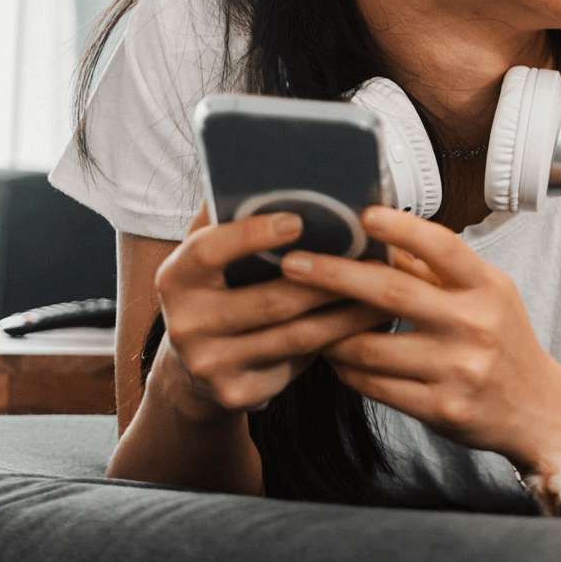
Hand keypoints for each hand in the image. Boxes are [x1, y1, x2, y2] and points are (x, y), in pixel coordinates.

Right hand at [150, 204, 393, 420]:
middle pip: (270, 300)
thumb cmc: (220, 296)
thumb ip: (228, 220)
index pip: (208, 251)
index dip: (251, 235)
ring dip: (347, 313)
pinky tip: (367, 328)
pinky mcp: (237, 394)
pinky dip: (338, 343)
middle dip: (329, 280)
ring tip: (385, 293)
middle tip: (375, 260)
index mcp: (175, 279)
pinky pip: (301, 364)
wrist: (198, 374)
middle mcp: (185, 324)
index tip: (297, 220)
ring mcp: (210, 364)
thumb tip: (265, 167)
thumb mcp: (212, 260)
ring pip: (295, 335)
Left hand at [279, 206, 560, 476]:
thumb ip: (438, 270)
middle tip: (293, 265)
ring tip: (304, 319)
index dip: (402, 228)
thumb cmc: (503, 341)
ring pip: (371, 348)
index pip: (443, 248)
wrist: (537, 411)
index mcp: (487, 288)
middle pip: (392, 294)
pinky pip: (376, 386)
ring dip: (329, 333)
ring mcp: (458, 370)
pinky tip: (334, 359)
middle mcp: (475, 326)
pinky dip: (347, 371)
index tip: (362, 215)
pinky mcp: (441, 409)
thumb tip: (383, 236)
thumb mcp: (486, 295)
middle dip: (334, 276)